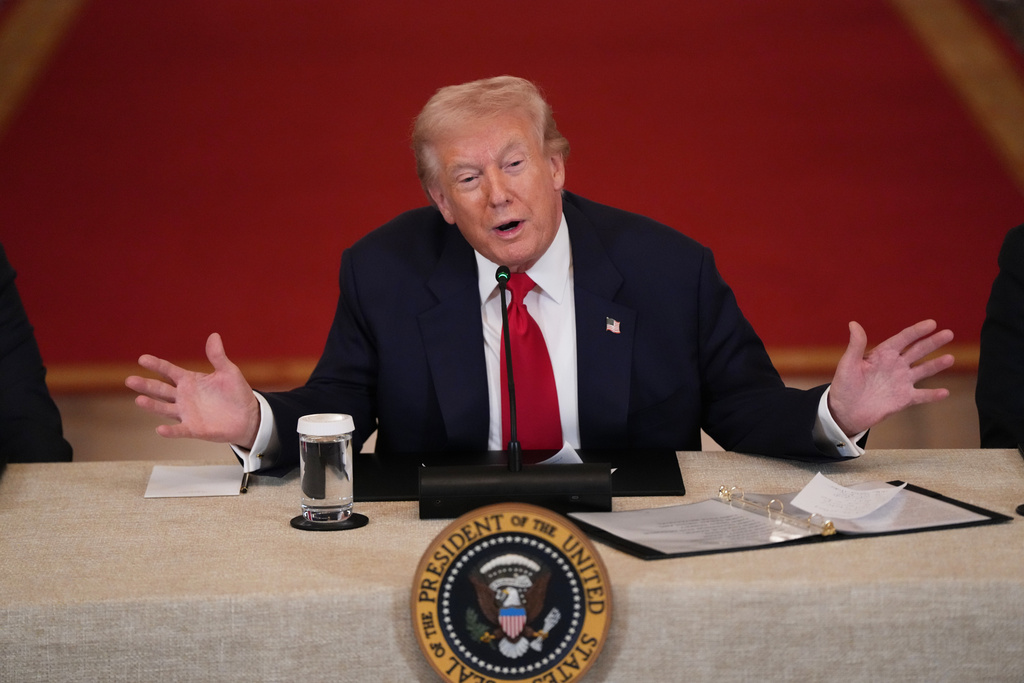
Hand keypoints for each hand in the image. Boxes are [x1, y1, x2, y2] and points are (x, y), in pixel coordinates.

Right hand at [125, 333, 260, 447]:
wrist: (248, 417)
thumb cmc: (236, 393)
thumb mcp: (228, 372)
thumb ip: (217, 356)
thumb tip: (214, 335)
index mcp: (190, 381)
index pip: (169, 371)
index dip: (157, 365)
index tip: (143, 359)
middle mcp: (184, 396)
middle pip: (161, 390)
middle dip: (146, 385)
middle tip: (130, 380)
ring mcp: (187, 413)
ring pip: (164, 408)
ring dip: (152, 405)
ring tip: (139, 400)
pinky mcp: (194, 428)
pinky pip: (179, 430)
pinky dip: (170, 430)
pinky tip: (160, 429)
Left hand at [827, 320, 953, 435]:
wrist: (844, 411)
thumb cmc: (844, 385)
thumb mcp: (848, 364)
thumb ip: (856, 345)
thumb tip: (853, 323)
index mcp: (882, 354)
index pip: (903, 339)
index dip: (916, 331)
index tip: (931, 323)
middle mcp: (895, 366)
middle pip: (917, 351)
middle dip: (933, 343)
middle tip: (948, 333)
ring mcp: (901, 382)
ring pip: (923, 371)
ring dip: (936, 365)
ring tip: (950, 358)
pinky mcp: (903, 399)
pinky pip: (921, 396)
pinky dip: (933, 395)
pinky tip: (945, 392)